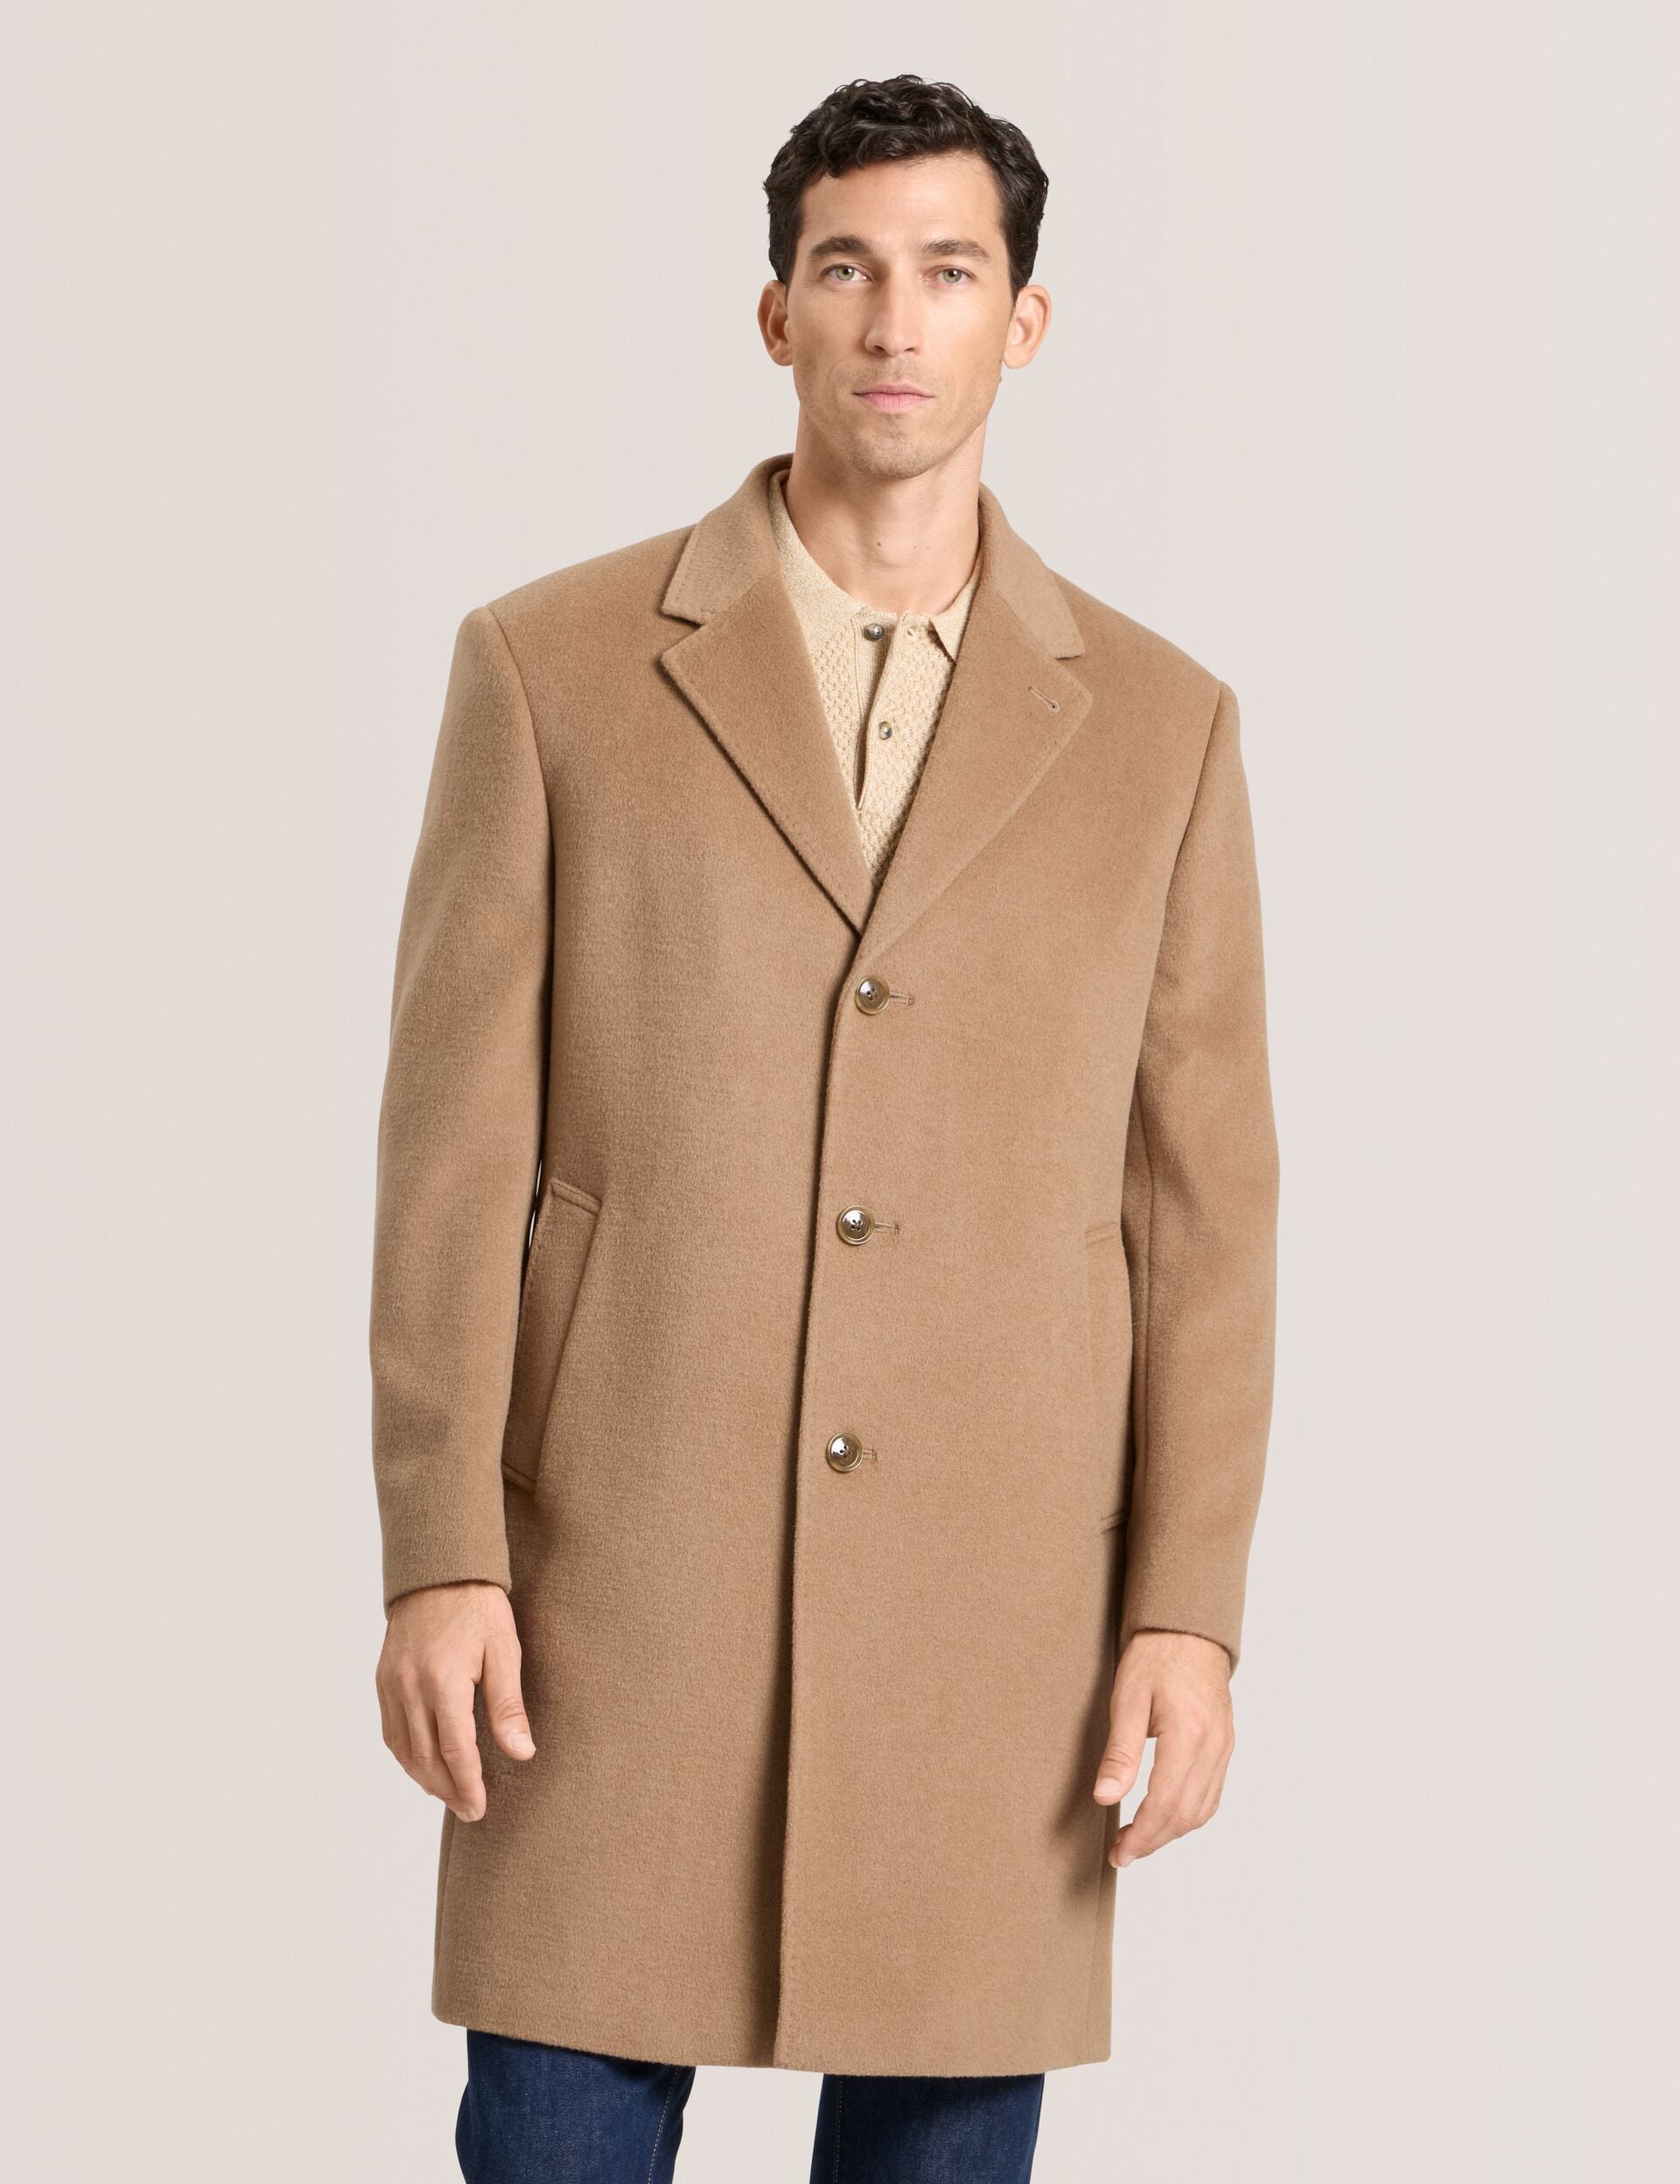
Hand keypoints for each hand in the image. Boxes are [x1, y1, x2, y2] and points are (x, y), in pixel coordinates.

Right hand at [376, 1580, 534, 1821]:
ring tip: (450, 1795)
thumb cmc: (479, 1607)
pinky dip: (406, 1755)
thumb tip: (521, 1753)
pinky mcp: (382, 1679)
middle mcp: (410, 1687)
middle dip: (448, 1790)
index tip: (479, 1808)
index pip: (455, 1750)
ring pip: (403, 1749)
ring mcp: (391, 1684)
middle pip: (426, 1757)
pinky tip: (423, 1765)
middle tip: (470, 1811)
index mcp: (443, 1681)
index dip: (468, 1784)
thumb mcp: (504, 1650)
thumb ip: (508, 1705)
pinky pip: (390, 1730)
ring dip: (425, 1779)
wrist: (439, 1570)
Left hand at [1092, 1630, 1233, 1866]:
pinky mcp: (1224, 1744)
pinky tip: (1166, 1816)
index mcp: (1189, 1735)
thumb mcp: (1128, 1697)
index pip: (1166, 1803)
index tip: (1120, 1852)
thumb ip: (1120, 1752)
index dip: (1142, 1835)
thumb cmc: (1155, 1655)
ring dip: (1171, 1832)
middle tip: (1123, 1853)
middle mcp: (1214, 1746)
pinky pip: (1212, 1793)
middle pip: (1187, 1814)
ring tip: (1139, 1839)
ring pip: (1203, 1809)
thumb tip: (1106, 1797)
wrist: (1188, 1627)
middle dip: (1154, 1841)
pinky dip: (1189, 1814)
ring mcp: (1224, 1746)